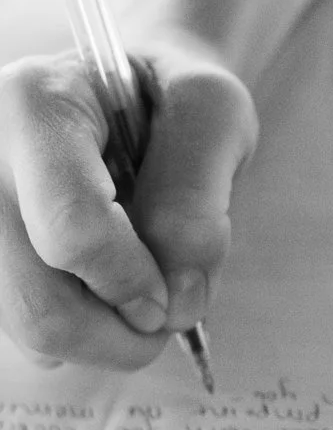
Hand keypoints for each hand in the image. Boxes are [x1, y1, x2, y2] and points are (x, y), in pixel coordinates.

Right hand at [0, 34, 256, 369]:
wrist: (123, 93)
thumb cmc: (168, 98)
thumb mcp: (212, 115)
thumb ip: (198, 201)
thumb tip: (177, 301)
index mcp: (34, 105)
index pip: (72, 227)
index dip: (134, 283)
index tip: (175, 296)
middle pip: (38, 304)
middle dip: (120, 334)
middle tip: (165, 315)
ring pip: (29, 329)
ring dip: (104, 336)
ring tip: (137, 287)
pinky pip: (24, 334)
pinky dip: (77, 333)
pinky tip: (98, 287)